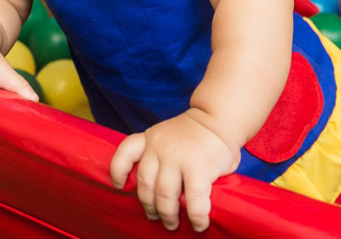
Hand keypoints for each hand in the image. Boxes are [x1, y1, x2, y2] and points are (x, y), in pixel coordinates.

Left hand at [109, 110, 239, 231]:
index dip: (118, 171)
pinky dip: (195, 216)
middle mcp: (159, 147)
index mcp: (151, 138)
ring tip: (171, 224)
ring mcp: (178, 158)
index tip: (119, 186)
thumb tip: (160, 190)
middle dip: (148, 205)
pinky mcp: (199, 169)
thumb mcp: (169, 134)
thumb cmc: (197, 132)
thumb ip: (162, 156)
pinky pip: (193, 199)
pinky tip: (198, 224)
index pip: (125, 152)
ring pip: (164, 195)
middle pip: (145, 183)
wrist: (222, 117)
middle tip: (154, 217)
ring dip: (167, 214)